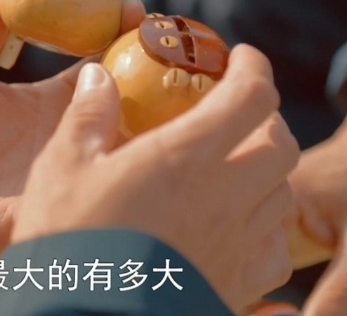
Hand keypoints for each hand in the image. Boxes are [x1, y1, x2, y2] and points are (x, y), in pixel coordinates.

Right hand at [13, 48, 298, 313]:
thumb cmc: (66, 244)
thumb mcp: (62, 169)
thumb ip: (87, 116)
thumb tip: (98, 76)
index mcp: (187, 156)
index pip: (252, 95)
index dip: (252, 67)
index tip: (237, 58)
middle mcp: (226, 198)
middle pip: (282, 144)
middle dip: (265, 119)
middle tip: (236, 112)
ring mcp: (236, 247)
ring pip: (284, 198)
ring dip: (268, 173)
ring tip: (235, 168)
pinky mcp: (234, 289)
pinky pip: (276, 255)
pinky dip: (268, 233)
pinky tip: (239, 230)